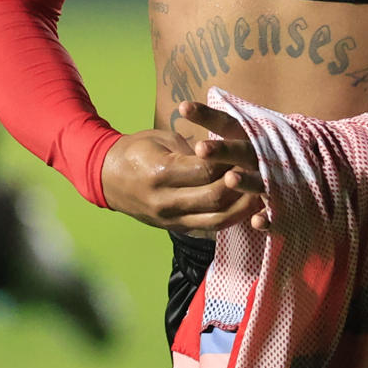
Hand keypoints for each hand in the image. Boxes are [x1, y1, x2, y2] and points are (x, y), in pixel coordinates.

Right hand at [100, 108, 264, 235]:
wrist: (107, 178)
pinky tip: (245, 207)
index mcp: (161, 172)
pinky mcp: (175, 228)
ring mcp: (170, 219)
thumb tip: (225, 154)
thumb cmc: (137, 150)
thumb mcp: (162, 138)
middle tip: (260, 170)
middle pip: (215, 197)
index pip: (207, 169)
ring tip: (260, 191)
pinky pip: (209, 227)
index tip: (247, 150)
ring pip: (217, 219)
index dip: (230, 160)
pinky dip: (230, 218)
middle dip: (241, 183)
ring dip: (242, 207)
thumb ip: (193, 150)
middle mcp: (165, 200)